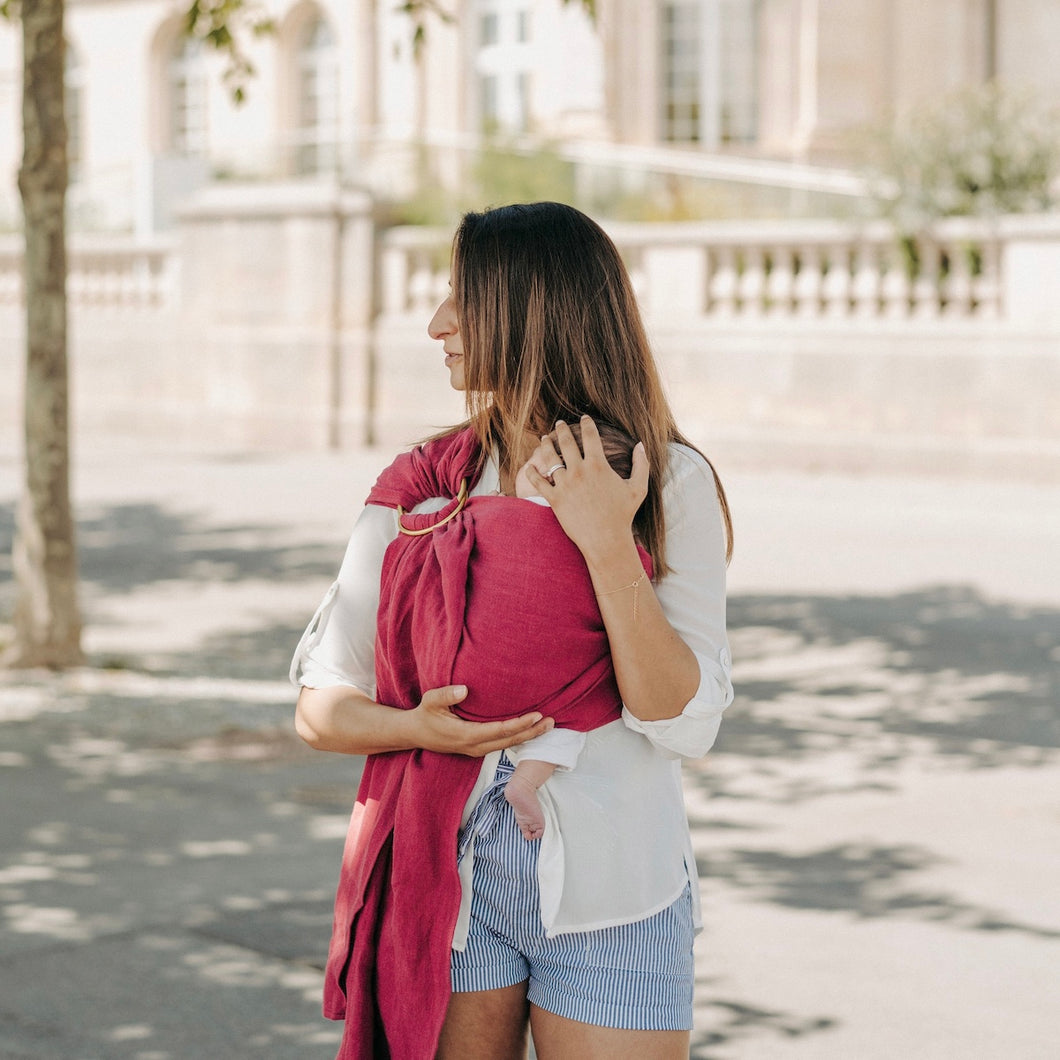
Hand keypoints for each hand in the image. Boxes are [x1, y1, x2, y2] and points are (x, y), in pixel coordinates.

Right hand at [411, 685, 553, 756]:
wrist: (415, 733)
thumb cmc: (424, 714)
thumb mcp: (430, 701)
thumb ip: (446, 695)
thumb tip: (464, 689)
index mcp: (466, 735)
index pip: (499, 731)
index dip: (518, 724)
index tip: (535, 716)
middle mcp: (474, 746)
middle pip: (508, 741)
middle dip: (531, 732)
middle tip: (551, 722)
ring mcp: (476, 749)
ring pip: (507, 744)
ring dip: (527, 736)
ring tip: (547, 726)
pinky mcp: (477, 748)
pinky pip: (501, 744)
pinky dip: (517, 737)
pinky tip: (529, 730)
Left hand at [523, 416, 648, 565]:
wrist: (606, 540)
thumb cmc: (623, 515)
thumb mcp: (638, 488)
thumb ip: (641, 464)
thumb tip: (640, 445)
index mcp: (598, 464)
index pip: (590, 436)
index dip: (587, 424)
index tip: (584, 418)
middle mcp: (579, 471)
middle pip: (566, 442)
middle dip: (562, 429)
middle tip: (559, 423)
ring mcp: (565, 484)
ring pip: (550, 458)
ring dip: (546, 446)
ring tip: (544, 439)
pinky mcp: (554, 499)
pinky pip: (538, 482)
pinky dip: (532, 472)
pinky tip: (530, 466)